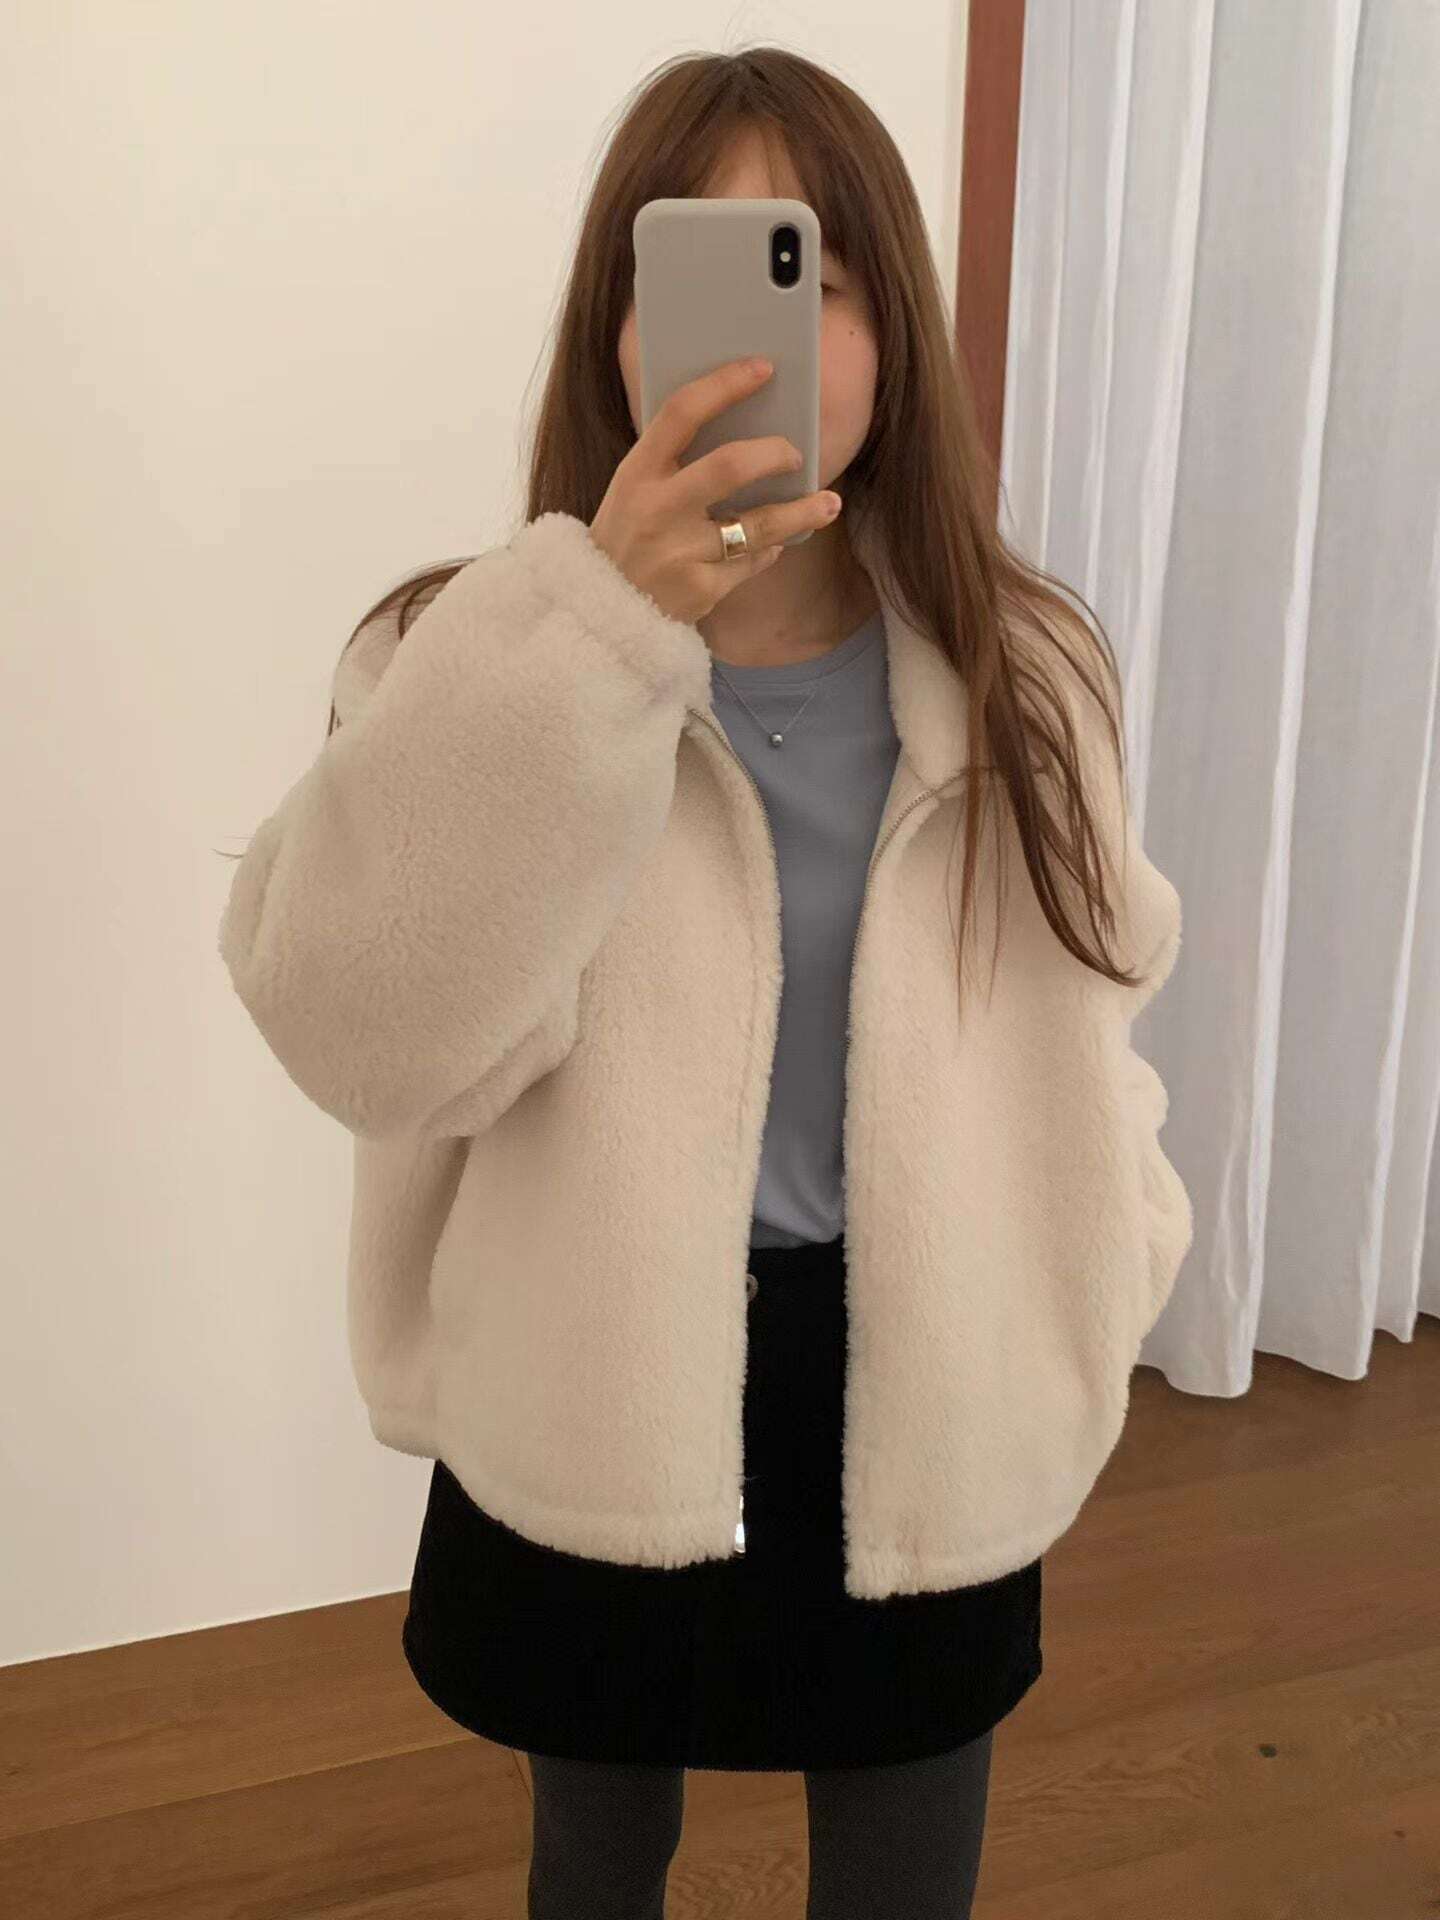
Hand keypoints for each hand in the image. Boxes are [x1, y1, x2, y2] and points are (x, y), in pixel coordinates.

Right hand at [589, 356, 841, 625]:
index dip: (725, 384)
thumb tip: (747, 429)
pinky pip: (751, 562)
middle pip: (729, 466)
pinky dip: (768, 551)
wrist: (601, 614)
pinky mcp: (700, 591)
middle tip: (797, 454)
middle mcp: (657, 510)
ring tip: (829, 504)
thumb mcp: (634, 492)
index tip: (763, 368)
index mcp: (636, 473)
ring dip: (801, 512)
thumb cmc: (628, 540)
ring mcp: (679, 553)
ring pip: (758, 525)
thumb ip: (674, 463)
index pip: (682, 412)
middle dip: (774, 454)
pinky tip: (776, 545)